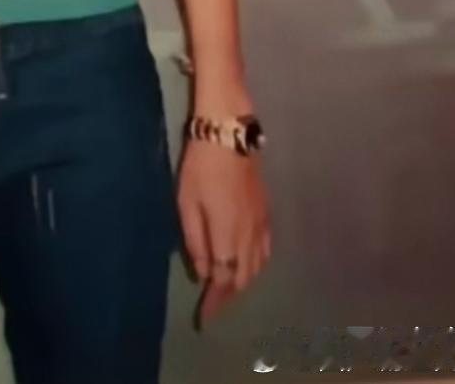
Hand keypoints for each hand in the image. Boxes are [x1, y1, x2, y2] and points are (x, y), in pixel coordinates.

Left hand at [176, 137, 271, 328]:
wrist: (229, 134)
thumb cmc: (201, 166)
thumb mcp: (187, 202)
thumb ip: (195, 241)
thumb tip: (204, 272)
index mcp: (228, 235)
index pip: (223, 280)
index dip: (215, 302)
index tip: (204, 319)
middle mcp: (249, 236)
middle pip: (242, 277)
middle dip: (228, 295)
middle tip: (213, 304)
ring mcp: (261, 224)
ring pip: (257, 266)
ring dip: (243, 281)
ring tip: (227, 286)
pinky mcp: (267, 212)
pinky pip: (266, 249)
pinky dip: (257, 264)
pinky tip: (248, 263)